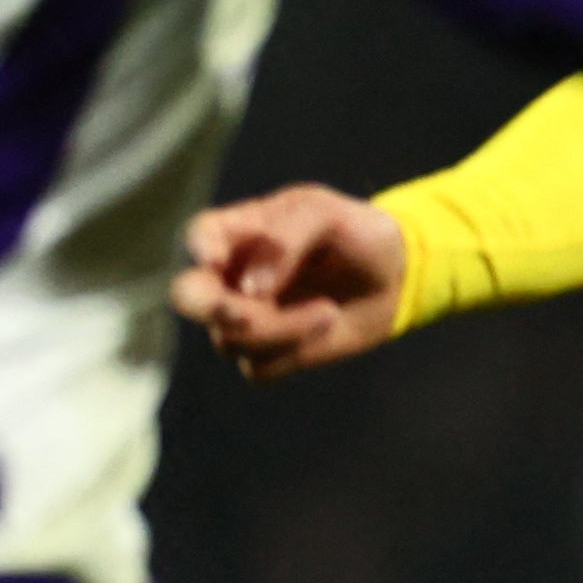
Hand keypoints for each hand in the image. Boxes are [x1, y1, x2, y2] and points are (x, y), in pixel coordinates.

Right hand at [174, 188, 412, 380]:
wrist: (393, 277)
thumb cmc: (355, 234)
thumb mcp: (327, 215)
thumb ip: (286, 237)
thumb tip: (250, 288)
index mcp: (236, 231)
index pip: (200, 236)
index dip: (203, 249)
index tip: (217, 258)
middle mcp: (229, 276)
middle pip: (188, 297)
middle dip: (211, 308)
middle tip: (242, 314)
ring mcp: (243, 317)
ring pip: (230, 338)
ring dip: (280, 330)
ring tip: (327, 310)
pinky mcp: (267, 352)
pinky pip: (258, 367)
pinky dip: (292, 352)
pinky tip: (325, 327)